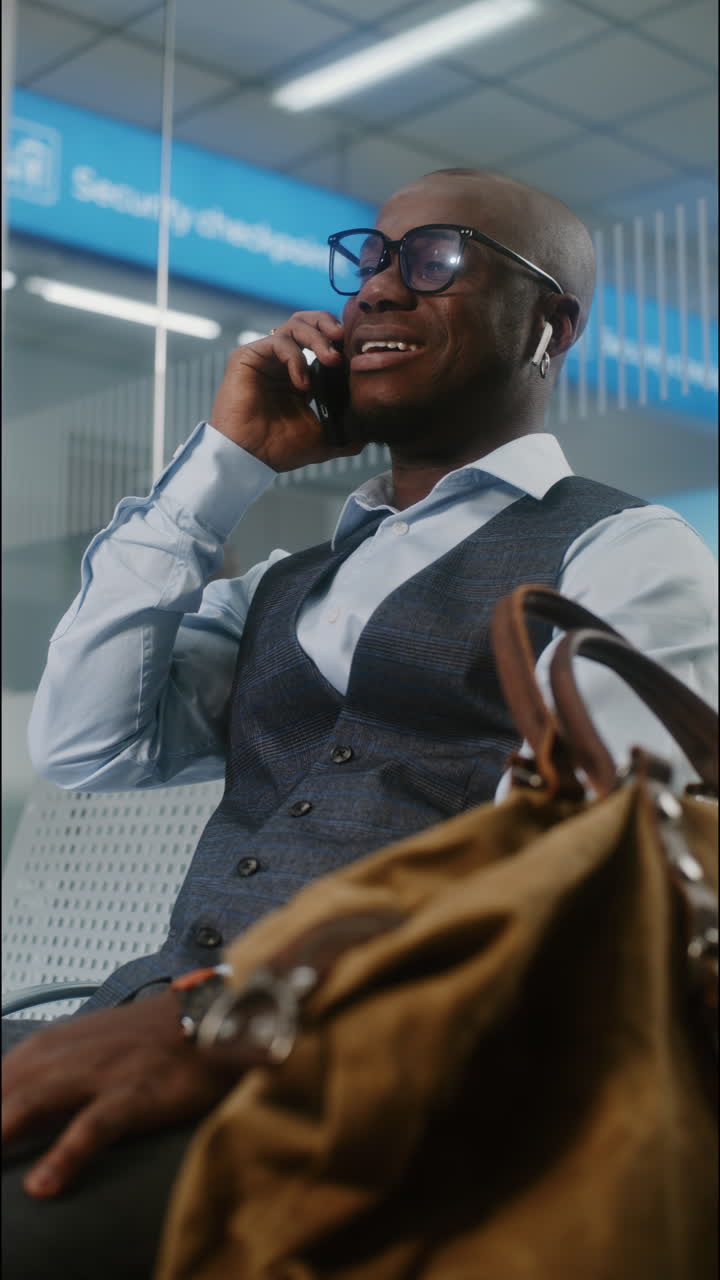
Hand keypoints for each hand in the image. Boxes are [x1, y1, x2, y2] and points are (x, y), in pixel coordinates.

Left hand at [1, 990, 238, 1197]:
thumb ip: (43, 1072)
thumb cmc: (146, 1038)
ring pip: (27, 1104)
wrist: (207, 1018)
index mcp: (46, 1046)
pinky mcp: (131, 1095)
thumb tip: (10, 1103)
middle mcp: (62, 1057)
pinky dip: (64, 1155)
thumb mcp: (83, 1046)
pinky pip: (91, 1128)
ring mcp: (96, 1074)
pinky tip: (42, 1185)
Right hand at [209, 311, 361, 471]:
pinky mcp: (247, 357)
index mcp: (299, 374)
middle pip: (308, 322)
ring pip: (295, 325)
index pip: (322, 340)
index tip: (357, 355)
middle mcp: (282, 361)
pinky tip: (302, 384)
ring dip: (317, 338)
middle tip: (343, 341)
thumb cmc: (281, 449)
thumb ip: (349, 428)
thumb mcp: (326, 438)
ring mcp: (265, 357)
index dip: (340, 341)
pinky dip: (296, 357)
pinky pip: (278, 342)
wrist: (250, 458)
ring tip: (331, 360)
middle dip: (329, 326)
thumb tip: (374, 428)